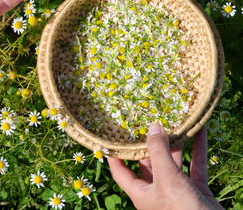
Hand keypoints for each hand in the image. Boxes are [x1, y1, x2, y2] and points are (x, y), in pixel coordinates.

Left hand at [108, 124, 223, 209]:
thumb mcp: (167, 179)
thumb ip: (159, 152)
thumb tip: (153, 127)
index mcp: (140, 193)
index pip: (120, 171)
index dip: (115, 155)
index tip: (113, 137)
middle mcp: (156, 191)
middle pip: (150, 162)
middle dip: (152, 143)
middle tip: (150, 120)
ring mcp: (176, 191)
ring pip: (173, 162)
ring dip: (176, 143)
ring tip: (176, 122)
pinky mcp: (196, 191)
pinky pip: (195, 166)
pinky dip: (198, 150)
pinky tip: (200, 132)